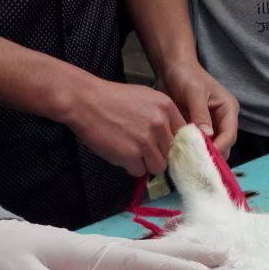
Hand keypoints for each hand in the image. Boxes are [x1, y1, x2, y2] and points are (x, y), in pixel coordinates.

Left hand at [0, 221, 226, 269]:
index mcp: (77, 251)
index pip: (131, 258)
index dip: (168, 265)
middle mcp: (86, 253)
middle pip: (144, 252)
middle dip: (183, 254)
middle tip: (224, 256)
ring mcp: (81, 258)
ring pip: (133, 258)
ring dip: (169, 259)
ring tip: (205, 260)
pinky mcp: (72, 267)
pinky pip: (115, 268)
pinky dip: (142, 269)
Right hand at [58, 76, 185, 176]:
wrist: (85, 101)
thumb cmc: (111, 99)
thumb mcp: (145, 98)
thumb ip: (161, 116)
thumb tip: (170, 138)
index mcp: (166, 107)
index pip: (183, 135)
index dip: (171, 143)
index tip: (161, 146)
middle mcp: (160, 123)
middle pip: (170, 153)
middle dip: (156, 154)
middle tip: (138, 147)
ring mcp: (146, 140)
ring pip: (158, 166)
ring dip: (144, 163)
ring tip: (128, 150)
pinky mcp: (132, 155)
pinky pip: (139, 172)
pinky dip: (129, 167)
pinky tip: (119, 152)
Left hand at [159, 61, 238, 157]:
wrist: (171, 69)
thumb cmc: (186, 75)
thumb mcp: (194, 92)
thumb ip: (200, 113)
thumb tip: (207, 135)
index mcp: (228, 110)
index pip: (229, 135)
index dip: (219, 148)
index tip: (204, 157)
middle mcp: (221, 121)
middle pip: (222, 146)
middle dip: (210, 156)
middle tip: (194, 165)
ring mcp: (209, 127)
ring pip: (210, 149)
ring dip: (200, 156)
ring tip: (186, 163)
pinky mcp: (196, 131)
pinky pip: (196, 146)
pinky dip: (190, 153)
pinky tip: (180, 158)